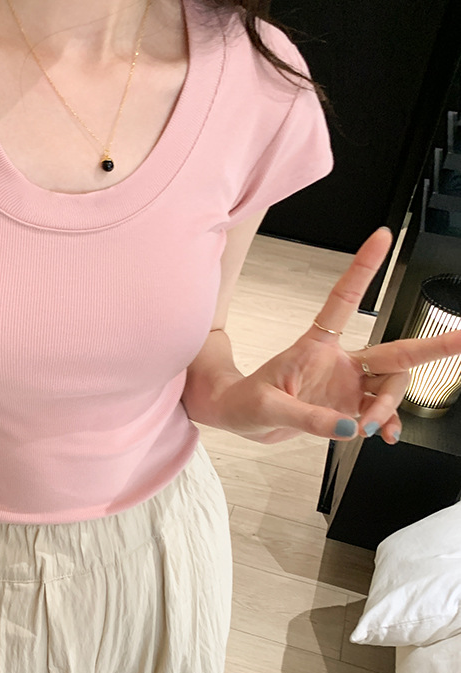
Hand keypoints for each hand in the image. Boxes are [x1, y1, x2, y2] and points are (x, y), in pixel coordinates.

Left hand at [214, 227, 460, 444]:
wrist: (238, 419)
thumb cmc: (246, 402)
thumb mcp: (269, 408)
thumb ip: (309, 418)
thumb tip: (349, 428)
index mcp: (317, 346)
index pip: (344, 300)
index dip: (363, 269)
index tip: (381, 236)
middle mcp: (340, 362)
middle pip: (395, 351)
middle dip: (434, 345)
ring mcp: (348, 385)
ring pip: (391, 388)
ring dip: (387, 408)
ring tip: (367, 427)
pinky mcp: (348, 407)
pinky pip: (380, 414)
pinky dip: (386, 424)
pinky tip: (384, 435)